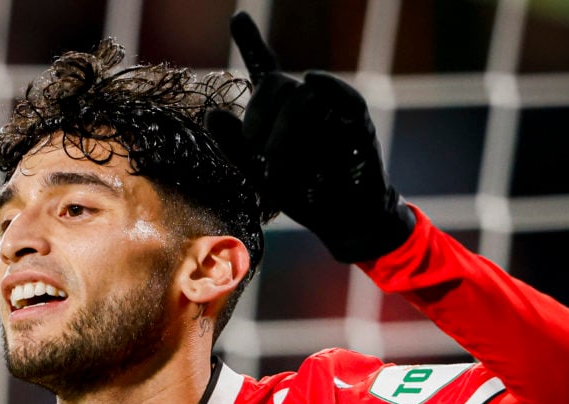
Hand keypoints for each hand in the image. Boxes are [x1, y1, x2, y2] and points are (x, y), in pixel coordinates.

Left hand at [206, 12, 413, 262]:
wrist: (341, 219)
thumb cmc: (303, 196)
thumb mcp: (260, 175)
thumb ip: (235, 147)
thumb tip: (212, 115)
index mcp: (280, 113)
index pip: (266, 71)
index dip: (253, 42)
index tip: (238, 18)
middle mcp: (305, 105)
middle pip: (277, 83)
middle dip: (259, 114)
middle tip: (255, 148)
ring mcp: (332, 111)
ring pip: (303, 97)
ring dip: (285, 130)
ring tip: (278, 166)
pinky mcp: (356, 123)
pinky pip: (344, 96)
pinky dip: (329, 85)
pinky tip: (313, 79)